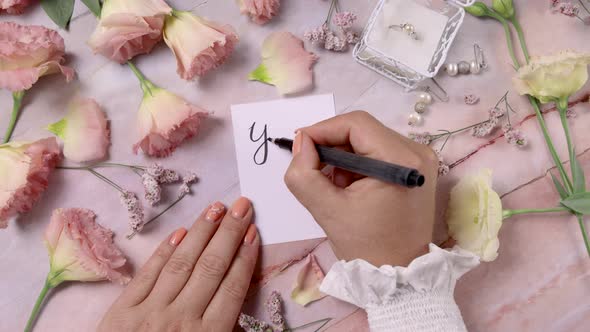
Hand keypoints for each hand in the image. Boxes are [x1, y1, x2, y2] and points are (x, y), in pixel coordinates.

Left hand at [98, 197, 258, 331]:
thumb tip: (241, 313)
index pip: (232, 288)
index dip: (244, 257)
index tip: (253, 232)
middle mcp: (182, 319)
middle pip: (212, 268)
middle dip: (229, 233)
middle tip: (242, 206)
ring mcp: (149, 312)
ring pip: (182, 264)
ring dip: (201, 233)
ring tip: (216, 208)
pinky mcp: (121, 311)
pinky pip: (148, 275)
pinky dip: (164, 252)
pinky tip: (180, 233)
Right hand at [285, 111, 438, 266]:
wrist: (400, 277)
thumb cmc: (366, 247)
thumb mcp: (326, 210)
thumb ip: (304, 173)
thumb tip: (301, 142)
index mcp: (402, 160)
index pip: (356, 124)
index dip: (322, 129)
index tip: (300, 146)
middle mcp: (418, 153)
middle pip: (363, 130)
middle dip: (332, 145)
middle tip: (312, 167)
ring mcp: (421, 161)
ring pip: (369, 140)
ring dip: (343, 156)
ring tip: (331, 184)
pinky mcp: (417, 171)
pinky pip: (379, 153)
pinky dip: (357, 164)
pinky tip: (348, 187)